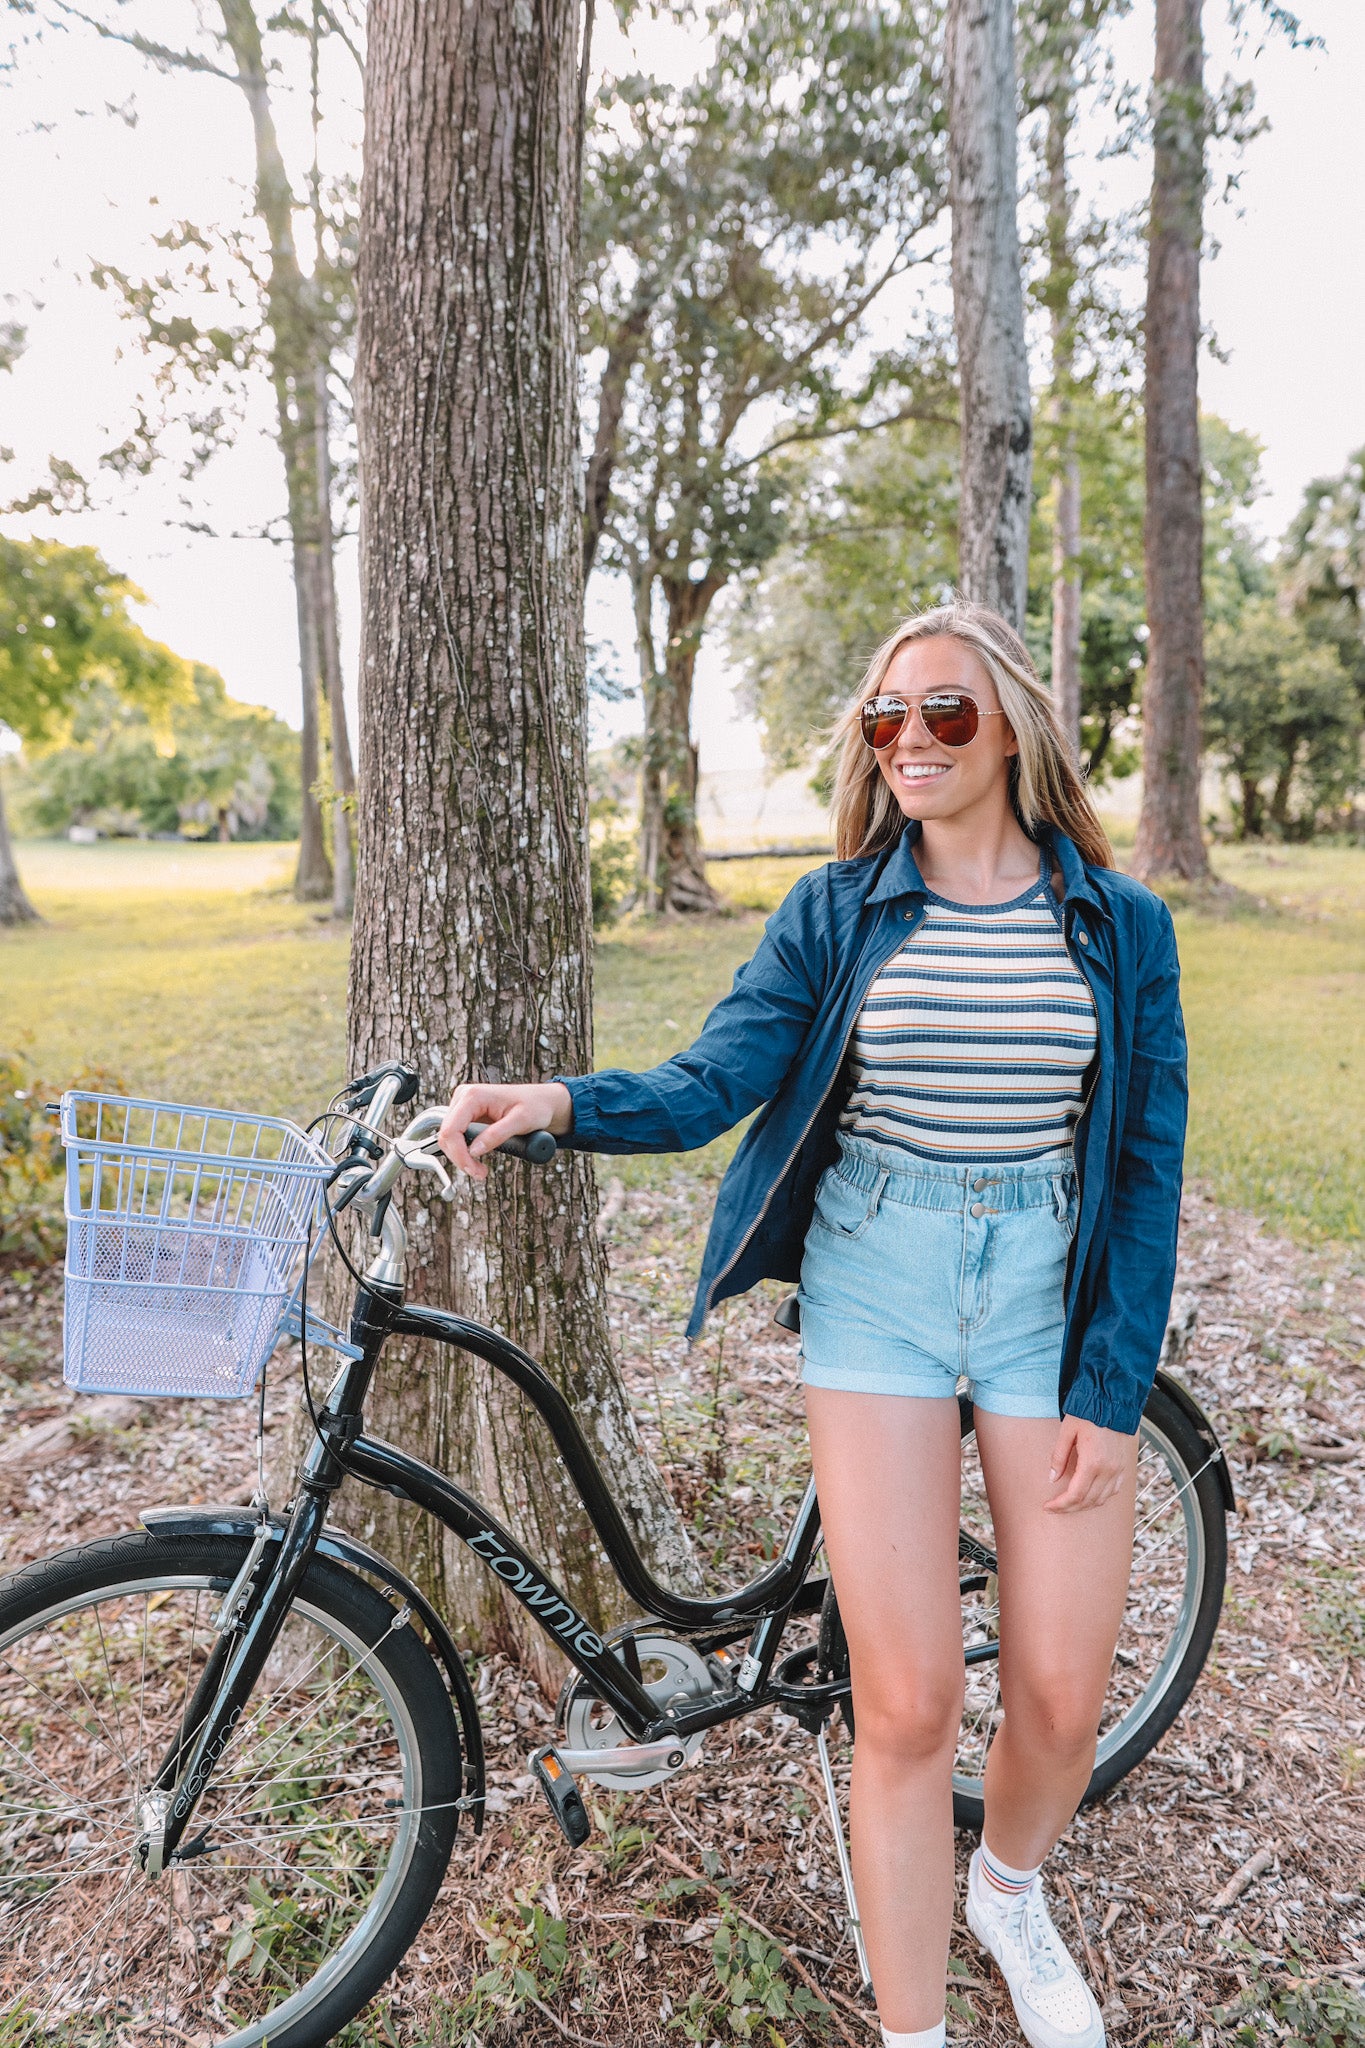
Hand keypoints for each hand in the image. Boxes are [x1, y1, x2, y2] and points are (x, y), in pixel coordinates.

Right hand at [438, 1080, 572, 1181]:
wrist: (542, 1102)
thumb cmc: (536, 1107)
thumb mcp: (521, 1121)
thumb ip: (497, 1135)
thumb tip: (474, 1151)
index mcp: (473, 1095)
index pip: (451, 1130)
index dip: (458, 1155)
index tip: (474, 1171)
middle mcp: (463, 1097)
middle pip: (446, 1135)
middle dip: (460, 1159)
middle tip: (480, 1174)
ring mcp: (463, 1106)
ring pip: (448, 1138)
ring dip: (461, 1157)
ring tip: (480, 1170)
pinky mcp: (466, 1115)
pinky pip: (456, 1137)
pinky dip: (464, 1151)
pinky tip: (476, 1159)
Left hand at [1044, 1415, 1131, 1513]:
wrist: (1113, 1403)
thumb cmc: (1087, 1414)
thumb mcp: (1067, 1432)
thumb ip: (1058, 1457)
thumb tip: (1052, 1478)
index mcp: (1093, 1462)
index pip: (1075, 1495)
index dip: (1060, 1505)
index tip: (1047, 1507)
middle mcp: (1108, 1470)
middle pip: (1088, 1501)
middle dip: (1069, 1508)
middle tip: (1054, 1508)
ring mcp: (1118, 1470)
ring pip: (1101, 1499)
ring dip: (1084, 1506)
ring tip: (1068, 1504)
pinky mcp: (1123, 1467)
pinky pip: (1113, 1491)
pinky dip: (1099, 1498)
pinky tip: (1088, 1496)